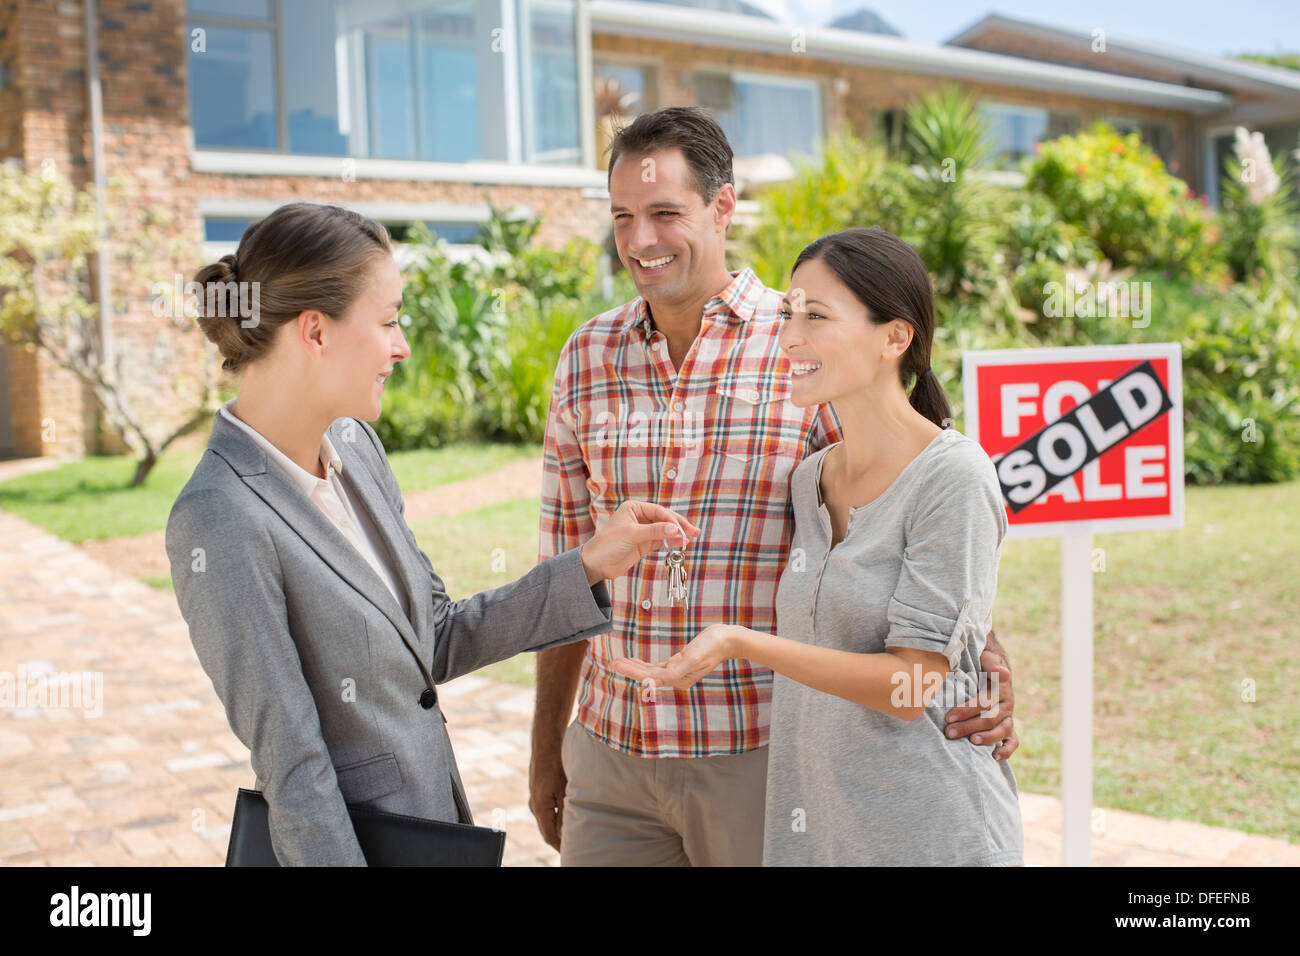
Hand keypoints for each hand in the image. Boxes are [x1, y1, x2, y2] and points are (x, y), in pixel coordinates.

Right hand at [528, 749, 566, 851]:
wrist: (546, 745)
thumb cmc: (556, 766)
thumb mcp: (563, 792)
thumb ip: (564, 814)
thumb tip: (565, 835)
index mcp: (540, 808)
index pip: (549, 836)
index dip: (560, 847)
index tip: (570, 852)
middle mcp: (534, 806)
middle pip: (547, 831)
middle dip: (559, 839)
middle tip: (574, 846)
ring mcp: (535, 799)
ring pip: (547, 820)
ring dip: (558, 827)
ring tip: (574, 832)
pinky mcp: (538, 792)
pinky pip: (547, 810)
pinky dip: (556, 816)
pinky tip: (568, 815)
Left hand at [579, 500, 700, 584]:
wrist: (596, 564)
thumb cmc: (607, 544)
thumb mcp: (632, 535)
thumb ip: (654, 531)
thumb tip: (675, 529)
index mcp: (633, 508)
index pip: (658, 511)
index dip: (671, 519)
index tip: (681, 529)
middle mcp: (639, 518)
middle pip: (664, 519)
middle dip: (679, 525)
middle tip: (693, 531)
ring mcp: (643, 531)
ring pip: (665, 530)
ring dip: (678, 534)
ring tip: (692, 537)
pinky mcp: (644, 544)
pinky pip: (661, 540)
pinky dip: (671, 542)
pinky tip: (681, 543)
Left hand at [611, 623, 741, 692]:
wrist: (727, 639)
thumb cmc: (712, 646)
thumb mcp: (693, 657)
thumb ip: (675, 670)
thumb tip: (654, 682)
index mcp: (679, 679)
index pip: (650, 677)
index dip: (632, 671)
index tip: (617, 665)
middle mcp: (677, 678)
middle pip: (647, 676)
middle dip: (629, 669)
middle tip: (613, 663)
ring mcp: (678, 671)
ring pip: (650, 672)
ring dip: (634, 667)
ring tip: (619, 662)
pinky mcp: (679, 663)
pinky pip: (657, 667)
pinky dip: (644, 664)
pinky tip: (635, 660)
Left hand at [943, 651, 1016, 760]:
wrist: (991, 664)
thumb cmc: (982, 661)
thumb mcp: (985, 657)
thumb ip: (991, 663)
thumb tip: (1004, 673)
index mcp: (1001, 687)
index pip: (984, 702)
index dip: (966, 710)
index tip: (948, 716)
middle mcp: (1006, 703)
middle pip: (990, 718)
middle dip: (968, 726)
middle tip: (949, 732)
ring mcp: (1008, 715)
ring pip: (1001, 730)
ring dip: (986, 738)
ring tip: (970, 742)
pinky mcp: (1007, 725)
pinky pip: (1012, 740)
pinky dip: (1006, 750)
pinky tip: (994, 757)